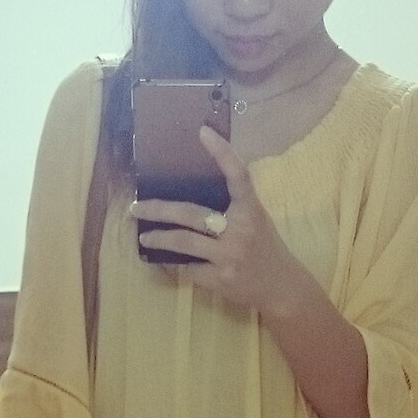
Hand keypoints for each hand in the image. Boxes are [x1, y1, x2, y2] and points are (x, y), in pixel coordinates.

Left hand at [133, 126, 297, 315]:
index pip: (237, 175)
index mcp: (251, 209)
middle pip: (191, 214)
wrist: (281, 286)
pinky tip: (165, 261)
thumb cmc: (264, 248)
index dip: (222, 152)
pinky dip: (174, 264)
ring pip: (183, 242)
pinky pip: (188, 268)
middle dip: (160, 209)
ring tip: (144, 236)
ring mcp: (228, 256)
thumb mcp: (256, 219)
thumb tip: (196, 191)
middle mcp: (239, 230)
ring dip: (159, 238)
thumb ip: (233, 206)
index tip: (203, 132)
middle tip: (136, 207)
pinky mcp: (219, 279)